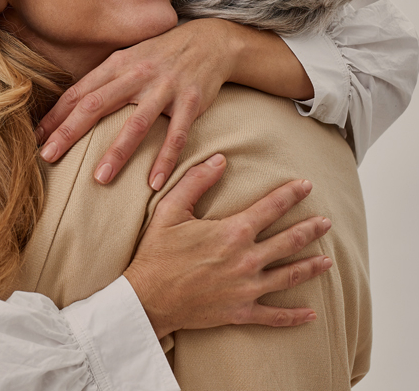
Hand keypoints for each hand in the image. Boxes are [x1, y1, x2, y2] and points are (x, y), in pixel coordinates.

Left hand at [36, 19, 236, 188]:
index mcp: (115, 65)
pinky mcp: (191, 102)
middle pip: (95, 106)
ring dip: (117, 152)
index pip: (77, 93)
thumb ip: (101, 81)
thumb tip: (66, 108)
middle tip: (47, 157)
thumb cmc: (159, 55)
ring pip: (136, 123)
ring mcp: (164, 88)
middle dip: (69, 133)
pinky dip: (166, 159)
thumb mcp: (127, 60)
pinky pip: (177, 135)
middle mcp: (136, 75)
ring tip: (100, 178)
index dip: (55, 116)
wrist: (209, 40)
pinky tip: (155, 184)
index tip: (36, 139)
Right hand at [123, 154, 331, 338]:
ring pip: (289, 276)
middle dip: (310, 229)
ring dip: (311, 267)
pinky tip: (311, 314)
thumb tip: (220, 160)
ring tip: (328, 261)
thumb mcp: (170, 210)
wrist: (147, 298)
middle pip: (289, 241)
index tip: (306, 186)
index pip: (271, 208)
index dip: (291, 195)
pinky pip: (275, 316)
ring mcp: (246, 289)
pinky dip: (295, 316)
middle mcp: (246, 260)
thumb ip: (196, 182)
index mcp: (232, 232)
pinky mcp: (240, 313)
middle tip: (326, 222)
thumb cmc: (156, 253)